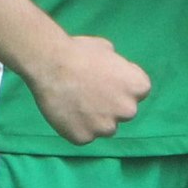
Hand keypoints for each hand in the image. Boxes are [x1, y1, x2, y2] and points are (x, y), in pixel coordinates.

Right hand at [27, 34, 150, 143]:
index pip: (138, 91)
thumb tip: (113, 72)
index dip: (121, 85)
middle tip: (88, 92)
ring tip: (73, 102)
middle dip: (110, 105)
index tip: (105, 79)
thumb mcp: (106, 49)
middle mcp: (128, 111)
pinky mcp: (84, 138)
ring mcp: (106, 127)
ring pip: (103, 127)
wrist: (49, 64)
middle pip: (122, 112)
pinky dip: (75, 126)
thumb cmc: (78, 51)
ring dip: (94, 119)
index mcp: (138, 87)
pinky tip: (64, 111)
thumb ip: (116, 67)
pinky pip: (83, 134)